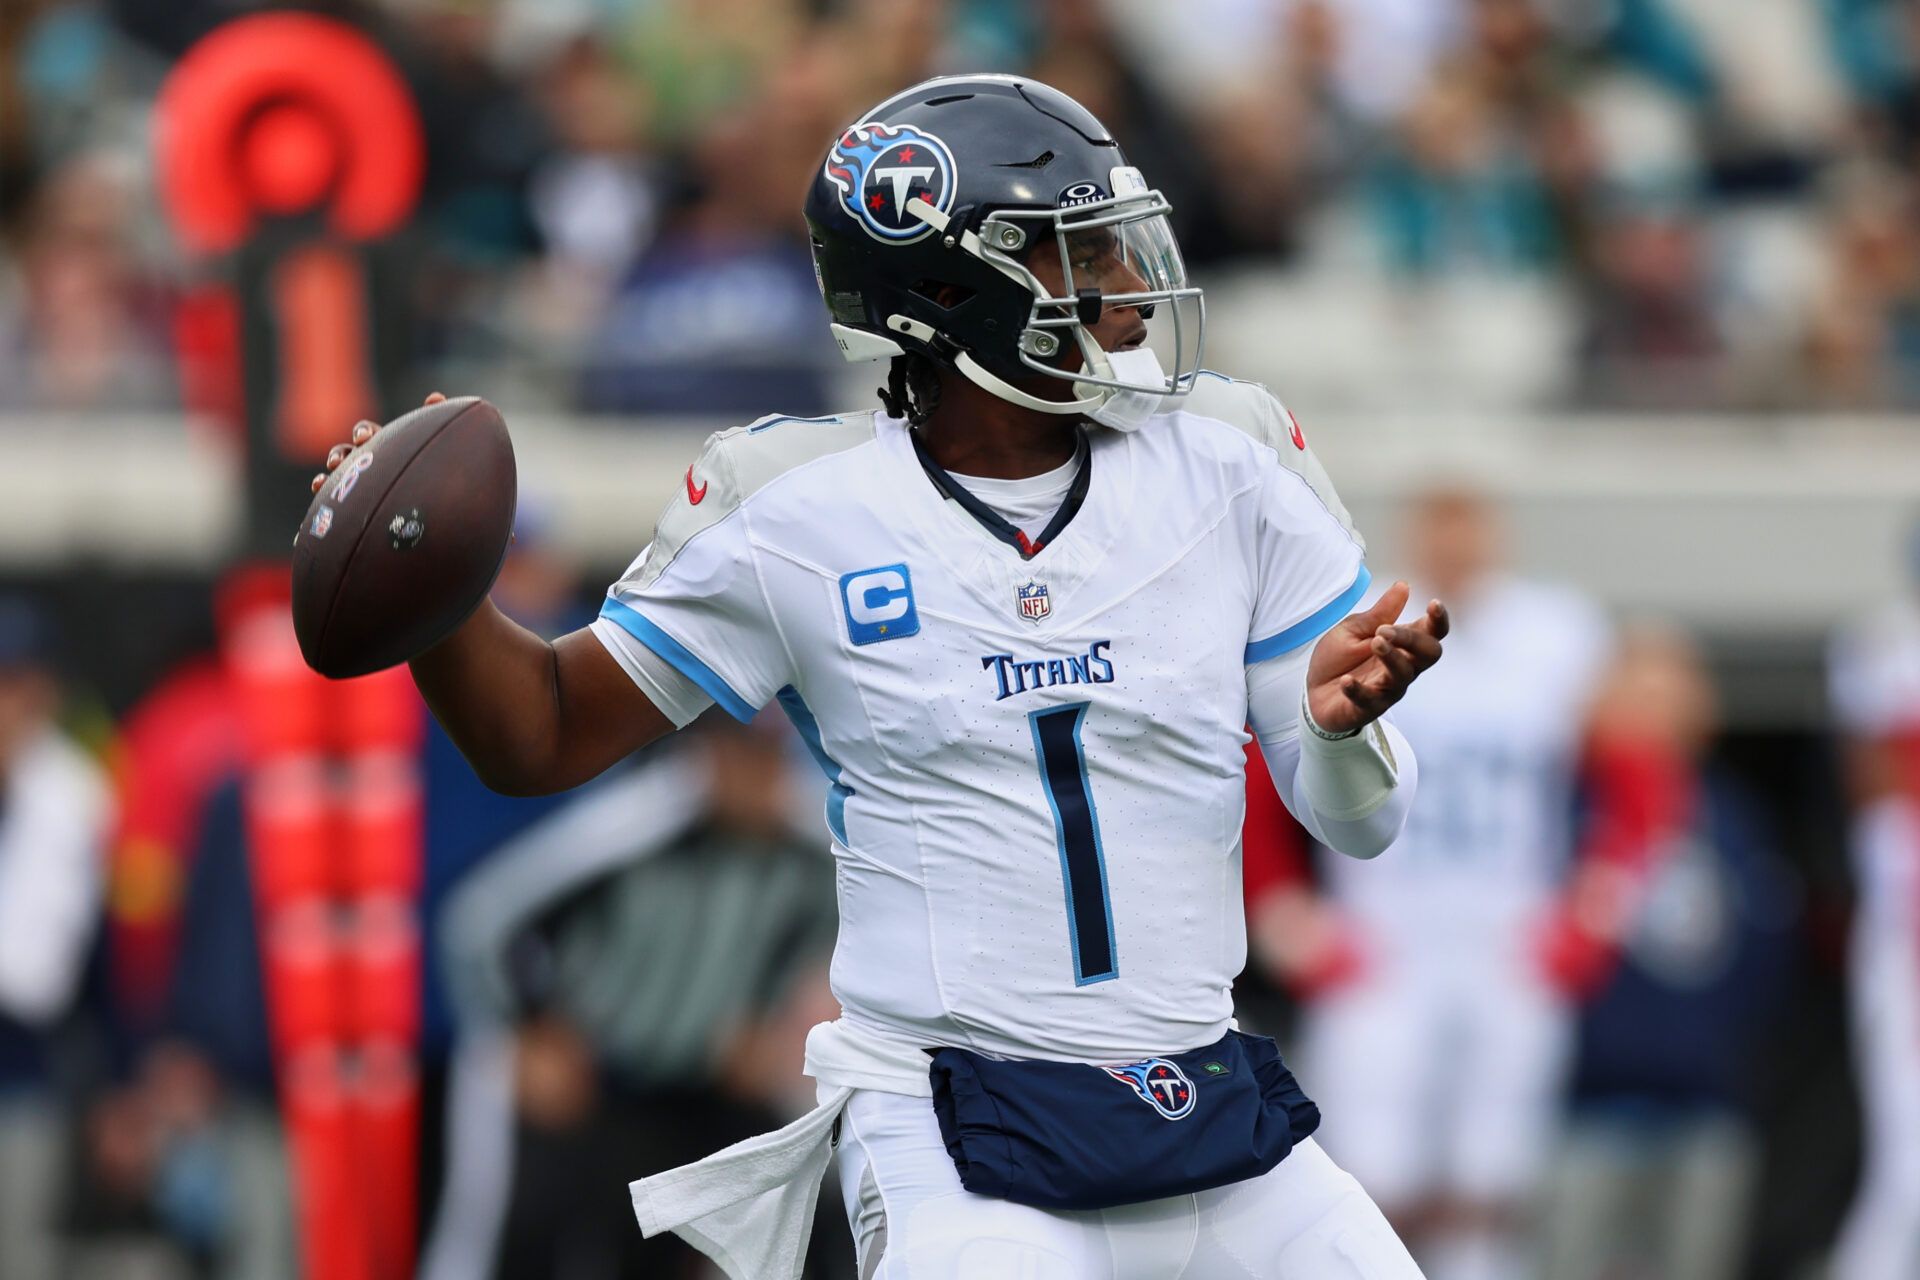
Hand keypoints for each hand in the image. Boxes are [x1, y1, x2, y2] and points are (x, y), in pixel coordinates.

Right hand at [308, 391, 446, 492]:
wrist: (438, 502)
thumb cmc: (437, 470)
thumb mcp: (437, 444)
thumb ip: (437, 419)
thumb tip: (435, 397)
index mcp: (383, 445)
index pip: (366, 432)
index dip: (363, 432)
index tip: (366, 439)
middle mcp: (366, 462)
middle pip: (345, 451)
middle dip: (340, 453)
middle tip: (340, 464)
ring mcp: (357, 481)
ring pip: (336, 472)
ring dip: (331, 470)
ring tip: (328, 475)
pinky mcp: (352, 500)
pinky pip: (332, 492)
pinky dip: (322, 485)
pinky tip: (320, 487)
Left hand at [1305, 580, 1447, 734]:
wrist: (1313, 692)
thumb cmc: (1339, 659)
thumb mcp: (1354, 629)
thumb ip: (1379, 613)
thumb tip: (1403, 586)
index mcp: (1402, 644)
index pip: (1433, 633)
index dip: (1439, 620)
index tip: (1433, 604)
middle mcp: (1403, 666)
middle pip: (1428, 654)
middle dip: (1412, 639)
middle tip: (1384, 630)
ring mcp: (1388, 688)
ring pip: (1404, 675)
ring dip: (1391, 658)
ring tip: (1374, 643)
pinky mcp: (1369, 707)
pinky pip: (1369, 700)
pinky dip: (1358, 690)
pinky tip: (1346, 681)